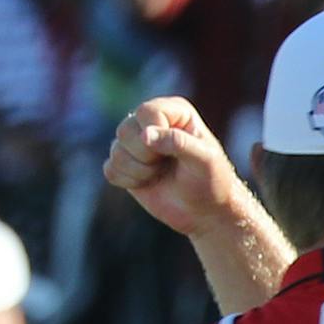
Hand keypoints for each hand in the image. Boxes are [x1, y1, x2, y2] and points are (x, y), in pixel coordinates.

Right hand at [104, 98, 242, 238]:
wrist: (207, 212)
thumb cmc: (212, 182)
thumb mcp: (205, 160)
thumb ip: (178, 142)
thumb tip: (144, 135)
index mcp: (173, 111)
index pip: (145, 112)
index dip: (154, 134)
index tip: (174, 154)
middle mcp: (151, 122)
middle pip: (125, 130)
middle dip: (146, 156)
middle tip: (167, 166)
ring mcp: (136, 143)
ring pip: (116, 151)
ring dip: (139, 171)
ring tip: (159, 174)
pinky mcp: (126, 165)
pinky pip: (110, 169)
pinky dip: (128, 181)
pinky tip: (147, 183)